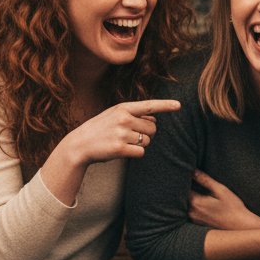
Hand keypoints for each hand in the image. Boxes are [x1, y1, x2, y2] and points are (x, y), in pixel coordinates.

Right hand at [59, 98, 179, 166]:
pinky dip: (135, 153)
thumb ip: (133, 114)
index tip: (179, 105)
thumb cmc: (100, 129)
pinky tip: (122, 151)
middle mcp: (123, 119)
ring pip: (148, 141)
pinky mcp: (120, 148)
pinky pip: (141, 152)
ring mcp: (121, 133)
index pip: (149, 105)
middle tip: (129, 135)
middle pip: (153, 128)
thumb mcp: (114, 115)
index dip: (165, 105)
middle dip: (146, 133)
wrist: (80, 144)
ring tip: (123, 142)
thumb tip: (154, 119)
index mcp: (123, 108)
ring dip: (140, 144)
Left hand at [188, 170, 259, 229]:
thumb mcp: (221, 190)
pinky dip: (190, 205)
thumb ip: (205, 180)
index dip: (182, 180)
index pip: (181, 188)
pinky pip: (188, 212)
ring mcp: (194, 220)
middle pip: (180, 198)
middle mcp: (191, 212)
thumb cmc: (233, 208)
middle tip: (187, 180)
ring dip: (186, 198)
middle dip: (183, 188)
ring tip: (193, 189)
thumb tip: (193, 170)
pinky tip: (198, 201)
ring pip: (183, 206)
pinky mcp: (197, 224)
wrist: (240, 226)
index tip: (185, 173)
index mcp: (196, 202)